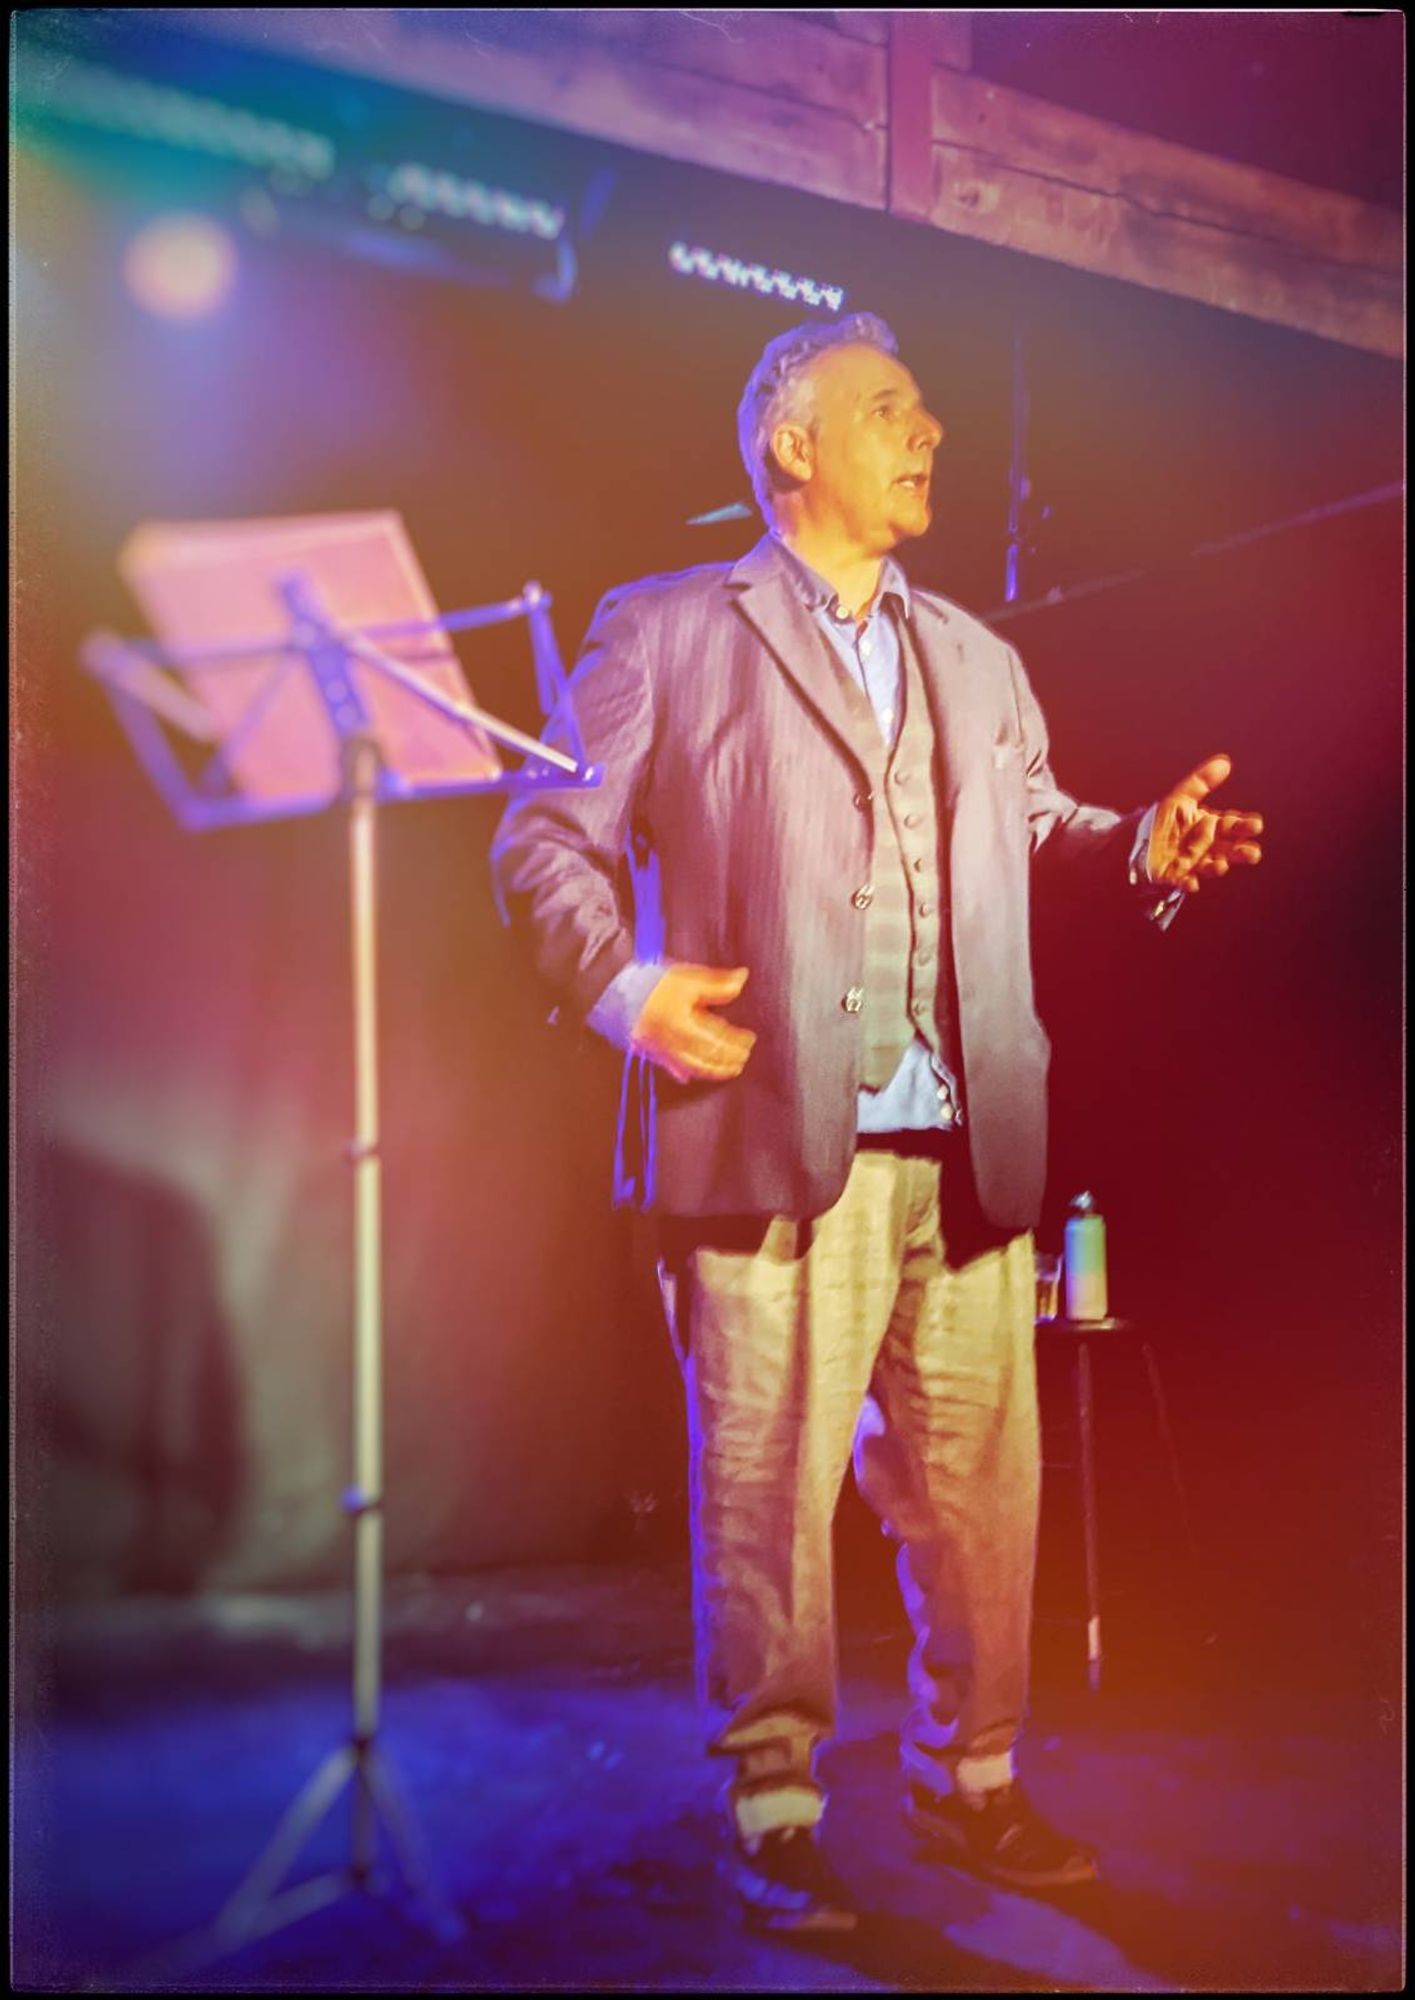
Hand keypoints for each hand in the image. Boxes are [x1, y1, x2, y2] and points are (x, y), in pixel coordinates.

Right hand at [630, 964, 755, 1083]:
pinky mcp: (653, 1051)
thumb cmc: (653, 984)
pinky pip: (673, 1068)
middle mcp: (674, 1041)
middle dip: (729, 1059)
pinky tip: (694, 1074)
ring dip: (715, 1070)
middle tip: (744, 1057)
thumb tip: (741, 978)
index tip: (749, 1039)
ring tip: (730, 1068)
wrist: (619, 992)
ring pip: (693, 1067)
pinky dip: (687, 1072)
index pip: (718, 1038)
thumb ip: (717, 983)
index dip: (737, 1041)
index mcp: (684, 1023)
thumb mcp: (688, 977)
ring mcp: (663, 1049)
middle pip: (708, 1057)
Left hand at [1147, 753, 1262, 893]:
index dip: (1244, 826)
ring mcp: (1193, 863)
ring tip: (1221, 866)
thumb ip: (1201, 782)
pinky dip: (1189, 883)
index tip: (1255, 825)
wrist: (1141, 844)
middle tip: (1253, 854)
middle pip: (1229, 849)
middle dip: (1241, 852)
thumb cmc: (1166, 822)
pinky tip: (1192, 884)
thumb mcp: (1180, 798)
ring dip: (1217, 868)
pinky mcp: (1176, 876)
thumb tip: (1225, 762)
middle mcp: (1207, 847)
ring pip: (1210, 867)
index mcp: (1211, 827)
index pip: (1232, 826)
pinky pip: (1184, 881)